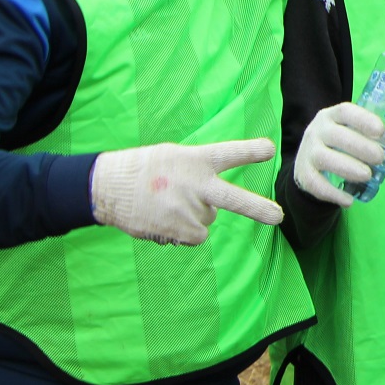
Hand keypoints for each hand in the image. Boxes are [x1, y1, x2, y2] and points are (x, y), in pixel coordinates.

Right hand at [91, 139, 283, 246]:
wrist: (106, 187)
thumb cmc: (145, 169)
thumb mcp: (175, 156)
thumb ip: (201, 171)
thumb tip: (215, 204)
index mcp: (195, 160)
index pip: (228, 154)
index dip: (250, 152)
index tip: (270, 148)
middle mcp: (194, 185)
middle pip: (234, 199)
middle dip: (258, 209)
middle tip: (278, 217)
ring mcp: (186, 210)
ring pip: (208, 219)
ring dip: (194, 216)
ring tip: (167, 204)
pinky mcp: (178, 231)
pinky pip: (196, 236)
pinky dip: (184, 231)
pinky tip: (163, 218)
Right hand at [292, 102, 384, 207]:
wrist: (313, 161)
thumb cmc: (346, 144)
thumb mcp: (363, 136)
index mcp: (335, 115)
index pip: (346, 111)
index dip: (363, 119)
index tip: (381, 131)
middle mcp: (318, 129)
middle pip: (337, 135)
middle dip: (361, 147)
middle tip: (380, 159)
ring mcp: (308, 151)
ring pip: (325, 158)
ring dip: (348, 168)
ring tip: (367, 176)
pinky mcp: (302, 173)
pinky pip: (314, 183)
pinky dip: (332, 193)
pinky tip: (349, 200)